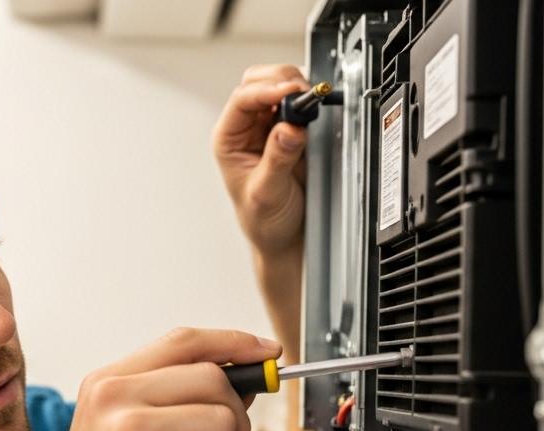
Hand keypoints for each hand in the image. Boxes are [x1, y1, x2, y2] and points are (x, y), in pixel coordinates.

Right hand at [29, 328, 281, 430]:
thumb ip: (174, 404)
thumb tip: (246, 382)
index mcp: (106, 385)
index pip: (184, 342)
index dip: (233, 343)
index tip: (267, 353)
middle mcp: (113, 398)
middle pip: (215, 381)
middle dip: (234, 426)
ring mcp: (129, 430)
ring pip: (226, 424)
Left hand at [214, 64, 309, 261]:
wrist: (283, 236)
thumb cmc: (263, 220)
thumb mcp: (267, 193)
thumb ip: (277, 160)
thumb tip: (289, 128)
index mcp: (229, 139)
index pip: (242, 100)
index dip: (265, 90)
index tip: (290, 94)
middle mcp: (246, 128)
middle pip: (258, 81)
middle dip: (281, 81)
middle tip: (303, 95)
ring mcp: (269, 126)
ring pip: (279, 85)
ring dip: (296, 88)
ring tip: (310, 105)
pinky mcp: (292, 128)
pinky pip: (299, 102)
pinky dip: (308, 100)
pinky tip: (314, 112)